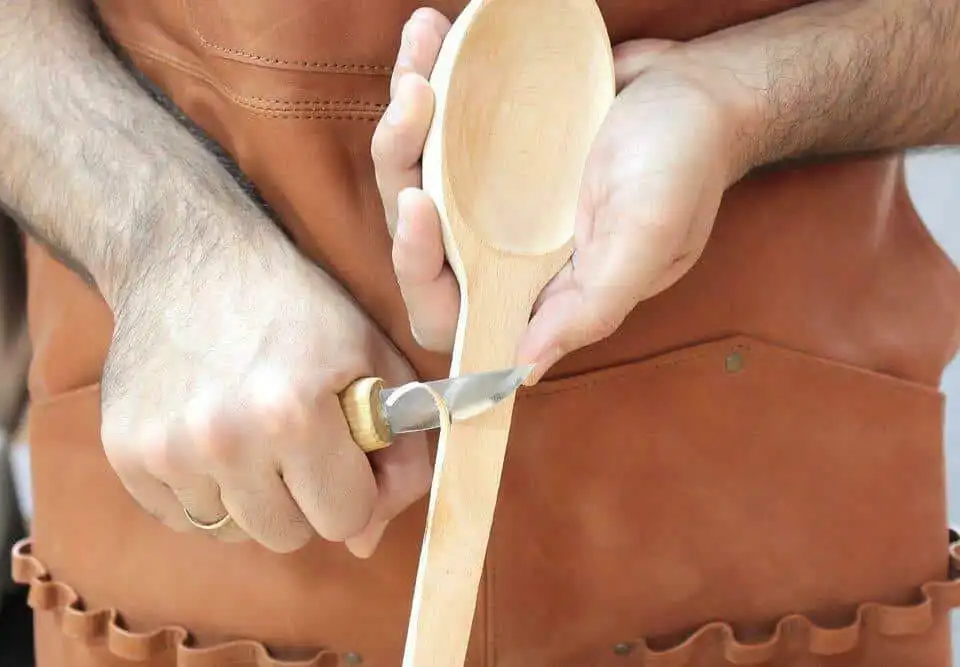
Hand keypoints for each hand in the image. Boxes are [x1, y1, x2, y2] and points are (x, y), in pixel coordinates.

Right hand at [99, 228, 430, 557]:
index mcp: (295, 412)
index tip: (342, 451)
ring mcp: (167, 450)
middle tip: (295, 440)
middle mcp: (225, 439)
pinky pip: (183, 519)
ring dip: (252, 496)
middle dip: (303, 497)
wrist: (189, 257)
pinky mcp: (125, 453)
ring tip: (251, 431)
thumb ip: (400, 454)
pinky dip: (204, 491)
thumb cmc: (298, 307)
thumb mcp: (375, 360)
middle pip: (288, 535)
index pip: (346, 517)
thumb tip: (364, 544)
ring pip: (234, 532)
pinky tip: (209, 435)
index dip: (353, 486)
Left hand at [372, 10, 746, 383]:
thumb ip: (591, 306)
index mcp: (534, 284)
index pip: (451, 305)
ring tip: (418, 53)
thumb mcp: (646, 240)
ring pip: (417, 170)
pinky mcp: (492, 143)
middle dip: (399, 170)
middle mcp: (505, 245)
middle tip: (415, 105)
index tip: (420, 203)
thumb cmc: (684, 163)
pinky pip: (439, 121)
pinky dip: (427, 76)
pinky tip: (428, 36)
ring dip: (403, 115)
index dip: (418, 267)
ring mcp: (493, 193)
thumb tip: (524, 368)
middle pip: (416, 231)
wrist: (703, 88)